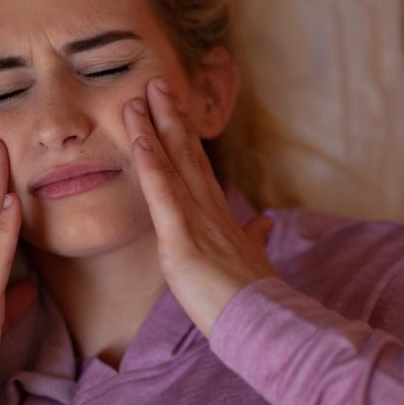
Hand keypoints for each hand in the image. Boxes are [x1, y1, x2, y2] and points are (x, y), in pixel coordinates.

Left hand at [123, 77, 281, 337]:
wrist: (263, 323)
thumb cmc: (254, 296)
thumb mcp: (252, 259)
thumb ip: (254, 236)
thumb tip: (264, 222)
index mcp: (219, 214)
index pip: (198, 166)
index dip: (184, 135)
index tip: (174, 107)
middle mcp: (208, 208)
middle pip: (187, 153)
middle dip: (170, 116)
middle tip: (155, 81)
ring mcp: (196, 220)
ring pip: (173, 165)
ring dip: (155, 127)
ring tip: (139, 96)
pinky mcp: (182, 240)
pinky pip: (163, 195)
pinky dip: (151, 165)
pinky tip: (140, 139)